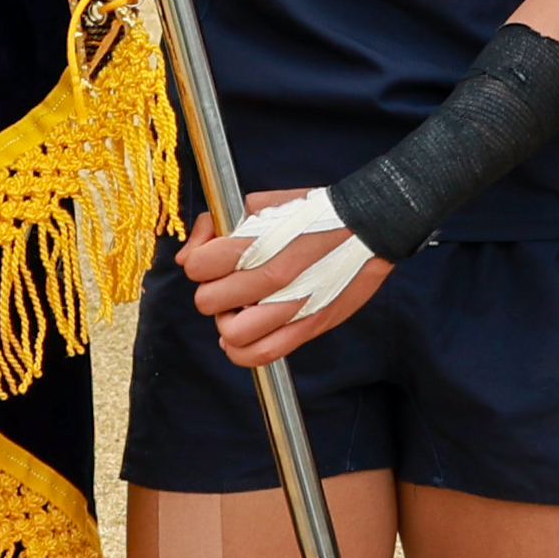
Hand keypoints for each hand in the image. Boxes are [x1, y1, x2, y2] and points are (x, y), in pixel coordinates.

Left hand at [181, 194, 386, 363]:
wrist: (370, 225)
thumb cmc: (315, 212)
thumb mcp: (263, 202)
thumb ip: (218, 224)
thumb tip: (188, 256)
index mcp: (259, 242)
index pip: (198, 267)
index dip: (200, 261)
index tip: (212, 258)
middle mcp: (273, 277)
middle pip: (208, 302)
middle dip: (213, 291)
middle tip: (229, 283)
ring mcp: (292, 306)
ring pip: (230, 335)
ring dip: (228, 321)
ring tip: (241, 307)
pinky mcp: (309, 326)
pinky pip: (259, 355)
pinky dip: (241, 350)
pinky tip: (246, 332)